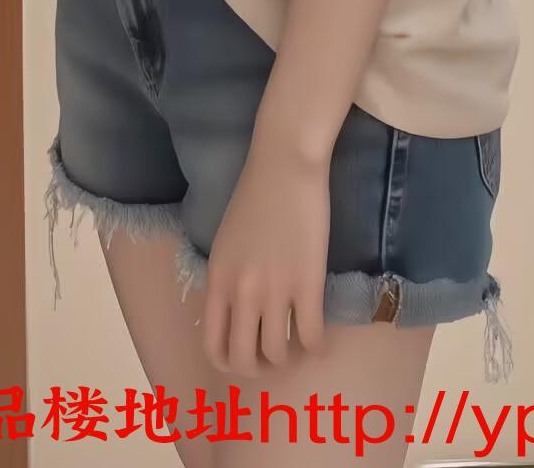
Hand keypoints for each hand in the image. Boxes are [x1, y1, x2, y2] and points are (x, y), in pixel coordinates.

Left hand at [199, 139, 330, 378]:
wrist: (284, 164)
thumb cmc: (255, 196)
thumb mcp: (225, 243)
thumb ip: (226, 280)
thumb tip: (234, 315)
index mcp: (217, 281)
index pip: (212, 346)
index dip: (229, 363)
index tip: (246, 357)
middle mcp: (241, 292)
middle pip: (243, 360)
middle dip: (259, 368)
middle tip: (274, 357)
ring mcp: (274, 290)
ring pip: (277, 353)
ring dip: (289, 357)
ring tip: (298, 346)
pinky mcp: (307, 283)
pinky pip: (312, 336)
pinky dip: (317, 347)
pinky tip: (320, 340)